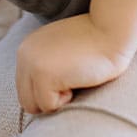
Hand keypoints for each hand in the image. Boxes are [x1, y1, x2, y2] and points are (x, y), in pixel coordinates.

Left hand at [14, 14, 133, 114]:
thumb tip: (40, 95)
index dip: (48, 91)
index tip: (68, 76)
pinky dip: (67, 99)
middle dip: (49, 99)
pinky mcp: (43, 75)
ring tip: (75, 78)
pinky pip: (49, 105)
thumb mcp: (61, 49)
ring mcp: (32, 64)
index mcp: (27, 49)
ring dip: (58, 100)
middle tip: (72, 81)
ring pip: (35, 106)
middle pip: (26, 101)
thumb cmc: (95, 42)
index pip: (25, 88)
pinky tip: (78, 79)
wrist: (112, 30)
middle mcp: (24, 55)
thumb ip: (46, 65)